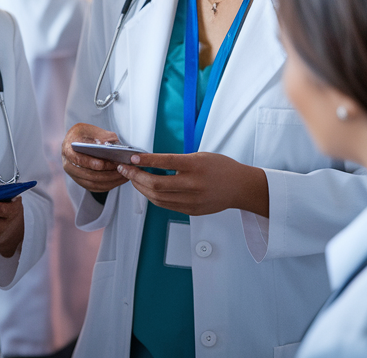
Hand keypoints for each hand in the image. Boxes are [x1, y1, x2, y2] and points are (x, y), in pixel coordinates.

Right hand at [62, 123, 129, 193]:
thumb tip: (113, 147)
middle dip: (106, 173)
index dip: (90, 163)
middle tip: (120, 169)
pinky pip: (95, 188)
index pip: (77, 159)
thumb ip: (102, 137)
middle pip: (87, 174)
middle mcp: (68, 164)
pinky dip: (108, 185)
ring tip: (123, 175)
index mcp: (68, 149)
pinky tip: (118, 179)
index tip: (102, 164)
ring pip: (92, 183)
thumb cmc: (84, 134)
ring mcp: (74, 175)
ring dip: (109, 181)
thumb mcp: (91, 130)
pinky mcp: (81, 181)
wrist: (77, 140)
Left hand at [117, 152, 268, 216]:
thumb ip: (178, 161)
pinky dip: (152, 196)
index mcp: (195, 166)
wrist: (240, 187)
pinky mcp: (190, 210)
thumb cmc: (221, 168)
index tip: (132, 158)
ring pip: (157, 197)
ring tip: (133, 178)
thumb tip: (152, 162)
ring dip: (141, 187)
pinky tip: (146, 189)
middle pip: (156, 184)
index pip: (165, 162)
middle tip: (126, 169)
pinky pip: (165, 205)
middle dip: (136, 176)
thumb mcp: (200, 156)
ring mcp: (191, 200)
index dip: (145, 161)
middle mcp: (193, 185)